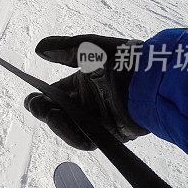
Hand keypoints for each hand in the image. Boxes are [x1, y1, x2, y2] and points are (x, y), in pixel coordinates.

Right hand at [23, 35, 148, 149]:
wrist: (154, 78)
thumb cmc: (123, 59)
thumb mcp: (91, 47)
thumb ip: (65, 48)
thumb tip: (39, 49)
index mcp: (82, 83)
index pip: (53, 94)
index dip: (40, 97)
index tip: (33, 97)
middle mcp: (87, 102)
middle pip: (56, 113)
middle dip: (43, 111)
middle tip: (38, 106)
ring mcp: (97, 119)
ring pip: (67, 128)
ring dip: (56, 123)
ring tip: (52, 114)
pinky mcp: (109, 133)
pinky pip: (85, 139)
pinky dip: (72, 135)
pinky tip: (67, 125)